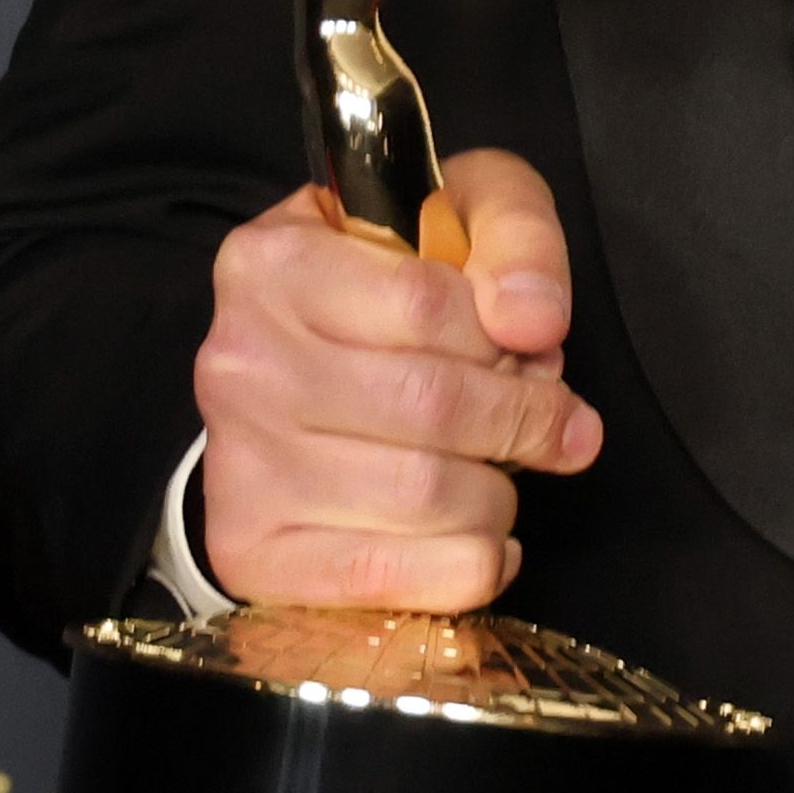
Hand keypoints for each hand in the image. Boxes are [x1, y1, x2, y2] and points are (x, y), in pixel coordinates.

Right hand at [193, 148, 603, 611]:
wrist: (294, 375)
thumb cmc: (392, 289)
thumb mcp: (462, 213)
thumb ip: (517, 236)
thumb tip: (534, 321)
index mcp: (271, 263)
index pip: (428, 303)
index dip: (503, 335)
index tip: (528, 347)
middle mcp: (239, 364)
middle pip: (431, 406)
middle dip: (524, 419)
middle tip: (554, 421)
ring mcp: (238, 466)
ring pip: (425, 496)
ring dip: (500, 491)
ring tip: (500, 468)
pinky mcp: (253, 553)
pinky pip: (393, 579)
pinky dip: (471, 564)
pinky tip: (482, 535)